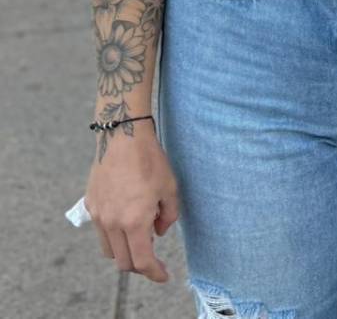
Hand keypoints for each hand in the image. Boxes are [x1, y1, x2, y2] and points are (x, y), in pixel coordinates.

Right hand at [84, 124, 179, 282]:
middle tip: (154, 257)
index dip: (154, 273)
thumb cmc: (150, 160)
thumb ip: (168, 215)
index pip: (142, 261)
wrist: (123, 137)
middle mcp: (112, 223)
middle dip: (140, 265)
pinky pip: (101, 231)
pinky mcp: (91, 205)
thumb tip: (159, 231)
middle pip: (124, 261)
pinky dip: (114, 235)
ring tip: (142, 235)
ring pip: (110, 249)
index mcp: (134, 221)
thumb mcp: (170, 188)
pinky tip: (127, 220)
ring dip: (125, 251)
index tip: (163, 275)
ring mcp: (98, 215)